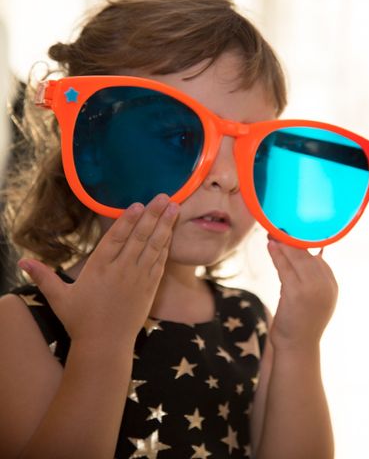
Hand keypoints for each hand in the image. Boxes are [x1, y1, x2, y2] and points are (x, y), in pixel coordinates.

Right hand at [17, 194, 178, 347]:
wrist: (106, 345)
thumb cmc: (80, 321)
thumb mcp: (58, 297)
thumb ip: (43, 276)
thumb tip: (21, 261)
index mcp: (99, 268)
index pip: (116, 238)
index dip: (127, 220)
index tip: (137, 204)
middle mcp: (121, 270)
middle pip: (139, 237)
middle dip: (152, 215)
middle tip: (164, 196)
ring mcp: (138, 278)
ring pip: (154, 246)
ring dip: (165, 225)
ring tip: (174, 207)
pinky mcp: (150, 288)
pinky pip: (160, 262)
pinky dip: (166, 246)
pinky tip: (170, 233)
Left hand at [266, 239, 337, 350]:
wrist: (297, 348)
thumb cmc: (301, 324)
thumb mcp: (313, 299)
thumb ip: (313, 279)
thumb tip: (312, 255)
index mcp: (332, 286)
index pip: (318, 258)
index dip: (304, 243)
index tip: (292, 232)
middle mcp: (326, 286)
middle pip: (308, 255)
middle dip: (293, 240)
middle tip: (280, 227)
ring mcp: (312, 289)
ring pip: (297, 258)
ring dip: (284, 243)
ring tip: (273, 233)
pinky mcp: (296, 293)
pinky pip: (285, 267)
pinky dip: (277, 254)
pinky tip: (271, 245)